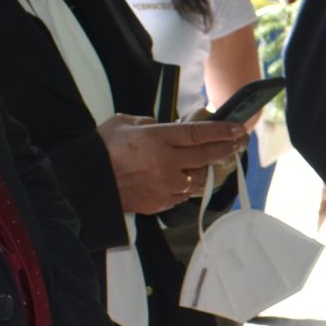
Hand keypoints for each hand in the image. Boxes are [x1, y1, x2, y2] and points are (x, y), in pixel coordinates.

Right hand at [100, 114, 249, 214]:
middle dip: (226, 149)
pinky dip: (188, 185)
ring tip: (215, 161)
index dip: (222, 131)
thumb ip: (150, 123)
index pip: (199, 134)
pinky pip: (183, 194)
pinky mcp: (161, 203)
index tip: (238, 128)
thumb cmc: (102, 150)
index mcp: (156, 139)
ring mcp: (165, 185)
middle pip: (206, 156)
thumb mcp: (124, 122)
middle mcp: (165, 163)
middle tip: (238, 144)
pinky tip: (189, 178)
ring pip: (199, 178)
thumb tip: (166, 126)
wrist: (87, 185)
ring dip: (208, 169)